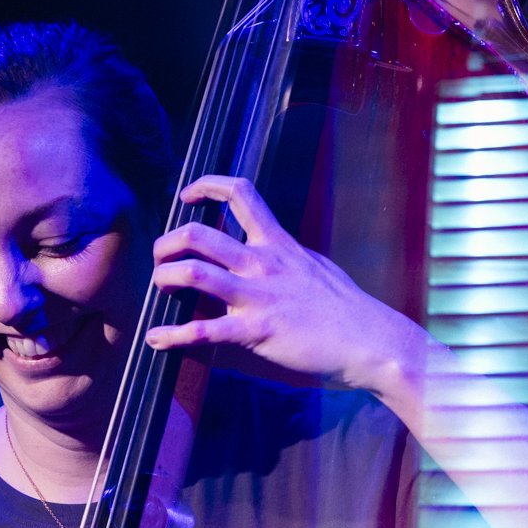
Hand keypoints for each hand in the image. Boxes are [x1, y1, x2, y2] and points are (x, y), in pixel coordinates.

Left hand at [145, 175, 417, 396]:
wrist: (370, 342)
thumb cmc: (346, 309)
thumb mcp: (314, 266)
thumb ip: (285, 257)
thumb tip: (270, 253)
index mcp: (278, 243)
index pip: (240, 193)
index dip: (206, 185)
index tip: (187, 194)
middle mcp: (263, 263)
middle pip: (198, 234)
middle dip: (167, 244)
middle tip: (163, 259)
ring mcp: (258, 296)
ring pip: (193, 273)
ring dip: (164, 279)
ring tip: (160, 289)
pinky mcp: (256, 331)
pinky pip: (204, 331)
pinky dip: (172, 335)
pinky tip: (156, 339)